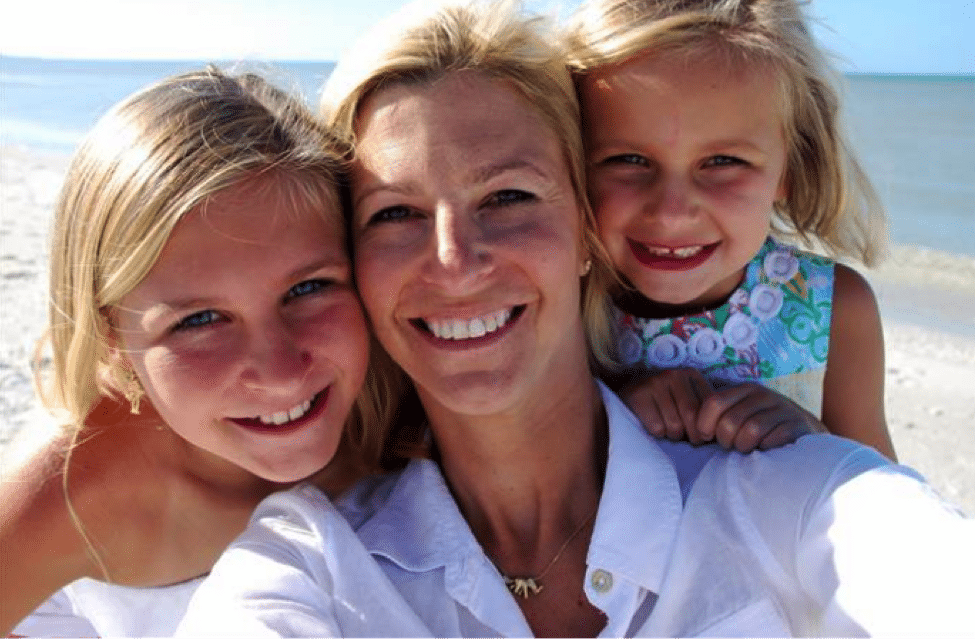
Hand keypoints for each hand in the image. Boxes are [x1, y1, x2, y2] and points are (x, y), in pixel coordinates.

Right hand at [619, 368, 714, 442]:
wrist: (626, 397)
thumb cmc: (664, 404)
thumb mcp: (687, 400)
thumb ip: (704, 410)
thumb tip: (722, 432)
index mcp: (691, 374)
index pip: (709, 408)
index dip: (706, 428)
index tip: (701, 435)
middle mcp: (673, 374)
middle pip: (692, 417)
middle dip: (690, 435)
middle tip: (683, 436)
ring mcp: (654, 383)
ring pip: (674, 425)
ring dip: (671, 435)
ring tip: (666, 428)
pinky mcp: (637, 395)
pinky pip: (657, 428)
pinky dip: (656, 434)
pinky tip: (651, 424)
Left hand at [696, 383, 825, 451]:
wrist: (805, 433)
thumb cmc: (763, 427)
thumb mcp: (740, 415)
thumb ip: (718, 416)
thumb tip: (690, 430)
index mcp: (745, 390)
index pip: (713, 403)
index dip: (704, 424)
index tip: (706, 437)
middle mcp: (763, 396)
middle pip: (729, 422)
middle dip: (725, 441)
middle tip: (732, 446)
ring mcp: (782, 410)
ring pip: (750, 431)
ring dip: (744, 447)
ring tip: (747, 449)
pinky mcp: (796, 426)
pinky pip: (771, 440)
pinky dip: (764, 450)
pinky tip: (765, 450)